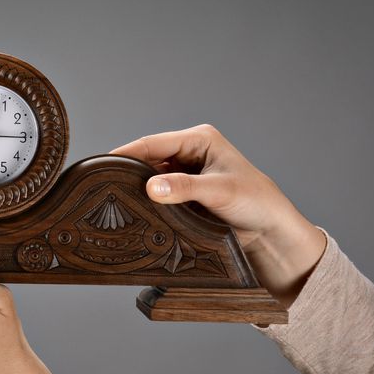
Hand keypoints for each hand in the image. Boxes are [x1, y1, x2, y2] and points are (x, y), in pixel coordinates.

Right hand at [111, 124, 325, 306]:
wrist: (270, 233)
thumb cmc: (257, 202)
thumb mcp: (220, 191)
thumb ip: (184, 188)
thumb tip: (151, 187)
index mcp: (200, 140)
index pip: (154, 143)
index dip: (127, 153)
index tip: (104, 164)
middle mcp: (190, 154)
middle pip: (148, 160)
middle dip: (129, 172)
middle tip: (106, 186)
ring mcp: (185, 176)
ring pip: (151, 179)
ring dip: (138, 190)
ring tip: (116, 200)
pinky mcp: (183, 196)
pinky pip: (158, 196)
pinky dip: (147, 203)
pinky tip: (135, 211)